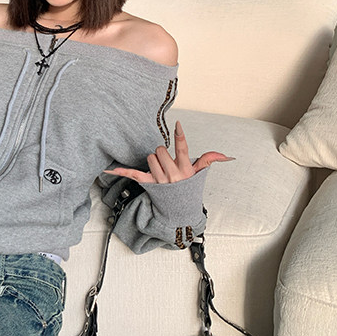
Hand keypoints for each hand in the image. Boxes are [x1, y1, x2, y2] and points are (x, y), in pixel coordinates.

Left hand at [105, 121, 233, 183]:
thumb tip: (227, 156)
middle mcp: (172, 174)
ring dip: (153, 161)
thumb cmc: (189, 189)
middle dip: (162, 154)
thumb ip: (209, 160)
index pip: (183, 149)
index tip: (178, 124)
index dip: (180, 135)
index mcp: (185, 169)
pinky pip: (133, 174)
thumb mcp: (199, 174)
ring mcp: (159, 180)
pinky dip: (121, 171)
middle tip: (167, 163)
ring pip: (150, 158)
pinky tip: (109, 168)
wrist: (179, 211)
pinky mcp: (148, 184)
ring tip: (160, 170)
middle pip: (160, 151)